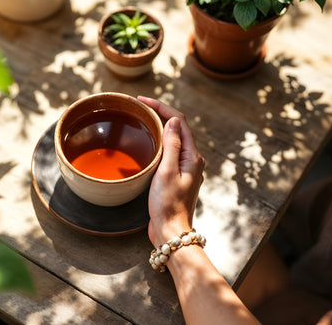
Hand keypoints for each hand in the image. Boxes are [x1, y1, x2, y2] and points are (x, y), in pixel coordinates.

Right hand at [137, 96, 204, 247]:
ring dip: (159, 127)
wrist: (170, 231)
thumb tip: (172, 121)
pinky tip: (148, 144)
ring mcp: (184, 169)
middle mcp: (191, 160)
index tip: (143, 100)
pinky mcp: (176, 177)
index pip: (179, 121)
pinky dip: (158, 142)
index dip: (161, 107)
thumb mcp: (167, 171)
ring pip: (173, 140)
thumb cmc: (167, 204)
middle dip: (160, 114)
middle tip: (140, 107)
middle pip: (177, 128)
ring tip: (142, 119)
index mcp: (192, 156)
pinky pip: (169, 153)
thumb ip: (171, 145)